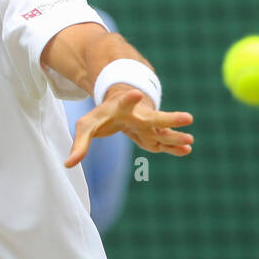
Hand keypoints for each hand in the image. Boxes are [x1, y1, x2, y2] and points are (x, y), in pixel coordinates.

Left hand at [65, 86, 192, 167]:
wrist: (118, 107)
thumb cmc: (100, 117)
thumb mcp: (85, 127)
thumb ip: (79, 145)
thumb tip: (68, 164)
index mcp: (120, 108)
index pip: (124, 102)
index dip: (129, 98)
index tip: (136, 93)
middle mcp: (138, 115)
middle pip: (154, 117)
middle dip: (170, 118)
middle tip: (188, 117)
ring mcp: (148, 126)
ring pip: (164, 131)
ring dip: (176, 136)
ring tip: (190, 140)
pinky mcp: (153, 135)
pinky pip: (165, 142)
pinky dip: (174, 146)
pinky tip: (186, 150)